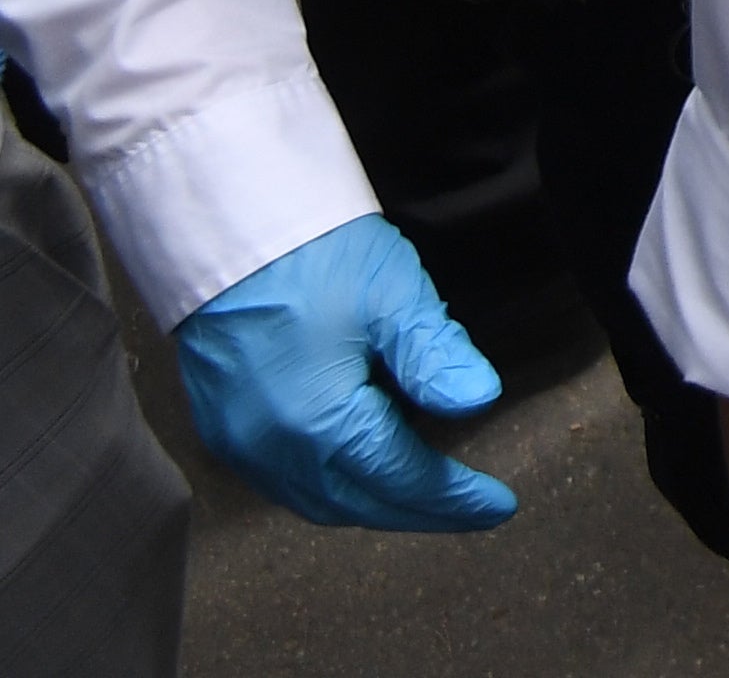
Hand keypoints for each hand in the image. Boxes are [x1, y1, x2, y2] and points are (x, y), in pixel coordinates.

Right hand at [173, 213, 516, 531]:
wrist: (225, 226)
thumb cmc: (311, 253)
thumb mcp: (393, 298)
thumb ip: (436, 357)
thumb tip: (478, 402)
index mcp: (318, 424)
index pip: (401, 479)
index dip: (454, 498)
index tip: (498, 505)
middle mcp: (270, 449)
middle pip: (357, 504)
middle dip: (419, 512)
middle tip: (470, 509)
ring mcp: (238, 442)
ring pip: (316, 501)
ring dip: (373, 504)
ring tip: (425, 496)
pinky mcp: (220, 425)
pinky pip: (282, 481)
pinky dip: (331, 487)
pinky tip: (360, 470)